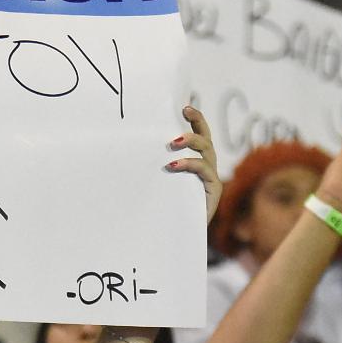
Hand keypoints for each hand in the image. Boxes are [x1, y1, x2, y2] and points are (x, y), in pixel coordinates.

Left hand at [166, 104, 221, 223]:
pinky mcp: (213, 190)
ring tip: (173, 143)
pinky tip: (172, 165)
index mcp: (195, 161)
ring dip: (191, 142)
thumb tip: (128, 150)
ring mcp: (211, 177)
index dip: (195, 119)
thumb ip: (154, 168)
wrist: (177, 235)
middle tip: (184, 112)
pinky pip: (204, 170)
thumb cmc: (165, 208)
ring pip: (206, 150)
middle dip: (197, 123)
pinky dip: (189, 164)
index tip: (184, 106)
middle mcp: (206, 166)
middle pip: (206, 137)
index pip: (199, 135)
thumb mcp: (159, 183)